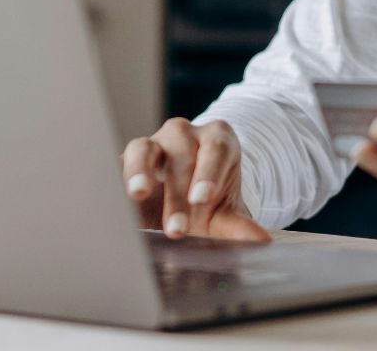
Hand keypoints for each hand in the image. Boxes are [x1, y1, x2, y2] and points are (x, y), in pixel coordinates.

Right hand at [121, 117, 271, 242]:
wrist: (182, 204)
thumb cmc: (207, 204)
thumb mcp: (225, 214)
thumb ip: (239, 226)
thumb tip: (262, 241)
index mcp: (217, 141)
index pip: (215, 150)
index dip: (208, 173)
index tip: (201, 200)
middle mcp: (184, 135)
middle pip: (181, 154)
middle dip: (178, 193)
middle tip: (176, 229)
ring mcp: (153, 144)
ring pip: (144, 148)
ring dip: (140, 171)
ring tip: (138, 194)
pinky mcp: (126, 160)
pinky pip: (118, 164)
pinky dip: (117, 180)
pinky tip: (114, 201)